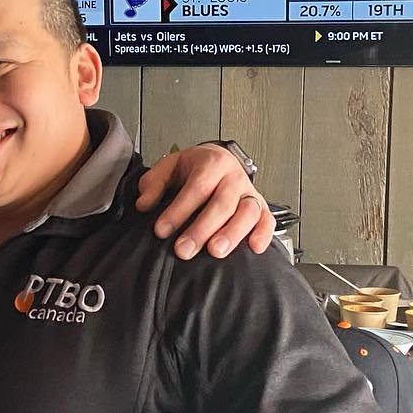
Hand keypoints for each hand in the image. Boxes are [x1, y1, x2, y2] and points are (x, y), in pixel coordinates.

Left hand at [135, 143, 274, 260]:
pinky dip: (264, 234)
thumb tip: (144, 204)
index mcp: (211, 163)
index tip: (161, 231)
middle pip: (221, 204)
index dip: (178, 211)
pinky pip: (268, 220)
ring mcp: (250, 192)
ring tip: (215, 252)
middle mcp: (234, 177)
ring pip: (247, 212)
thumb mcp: (169, 167)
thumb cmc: (194, 168)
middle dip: (201, 229)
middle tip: (183, 250)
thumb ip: (154, 183)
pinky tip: (253, 248)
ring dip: (232, 234)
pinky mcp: (262, 207)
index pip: (196, 188)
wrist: (218, 160)